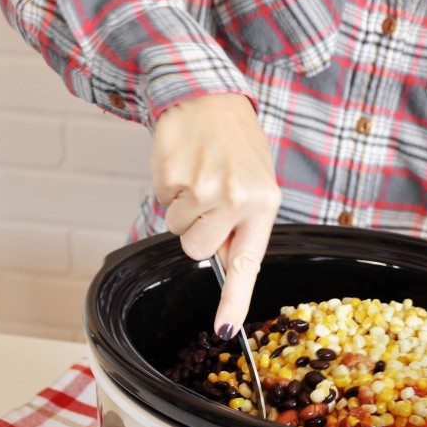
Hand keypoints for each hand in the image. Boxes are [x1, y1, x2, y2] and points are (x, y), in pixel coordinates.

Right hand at [150, 92, 281, 337]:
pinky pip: (163, 201)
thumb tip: (222, 264)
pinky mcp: (173, 174)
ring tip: (200, 175)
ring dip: (183, 207)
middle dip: (196, 231)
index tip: (224, 330)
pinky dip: (169, 186)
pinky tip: (185, 163)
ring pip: (177, 228)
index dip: (233, 301)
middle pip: (197, 249)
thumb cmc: (236, 145)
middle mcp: (235, 199)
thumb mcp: (256, 182)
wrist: (208, 96)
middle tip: (208, 200)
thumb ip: (243, 224)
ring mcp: (202, 187)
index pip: (246, 264)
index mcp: (263, 204)